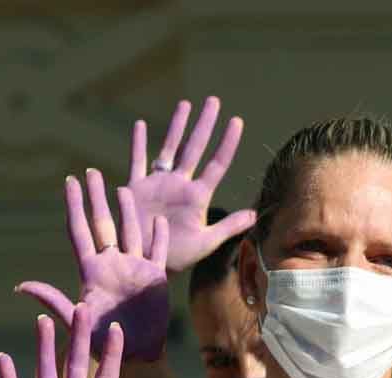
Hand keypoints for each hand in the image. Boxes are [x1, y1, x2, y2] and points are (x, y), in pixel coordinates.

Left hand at [18, 171, 170, 361]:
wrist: (135, 352)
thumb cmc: (101, 341)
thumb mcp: (76, 319)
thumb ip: (54, 300)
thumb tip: (21, 287)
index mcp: (91, 271)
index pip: (80, 231)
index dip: (74, 206)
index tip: (69, 182)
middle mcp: (112, 265)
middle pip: (103, 224)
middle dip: (97, 198)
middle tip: (92, 173)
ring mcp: (135, 269)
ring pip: (131, 232)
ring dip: (127, 211)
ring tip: (122, 188)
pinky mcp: (155, 278)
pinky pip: (159, 252)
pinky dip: (160, 236)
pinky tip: (159, 221)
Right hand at [128, 97, 255, 271]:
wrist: (147, 262)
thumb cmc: (178, 256)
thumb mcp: (206, 242)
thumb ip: (228, 227)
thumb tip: (254, 213)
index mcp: (197, 196)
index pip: (217, 164)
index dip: (227, 143)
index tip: (237, 121)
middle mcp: (180, 185)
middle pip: (195, 147)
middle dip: (204, 124)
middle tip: (214, 100)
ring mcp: (158, 184)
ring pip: (169, 147)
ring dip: (177, 126)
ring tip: (186, 104)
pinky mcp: (136, 188)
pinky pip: (137, 161)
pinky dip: (138, 143)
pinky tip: (140, 124)